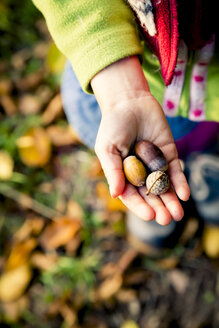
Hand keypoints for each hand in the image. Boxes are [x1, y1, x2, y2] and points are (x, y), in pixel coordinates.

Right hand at [91, 56, 189, 224]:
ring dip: (171, 200)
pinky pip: (175, 171)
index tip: (150, 215)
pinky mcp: (169, 154)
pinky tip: (184, 195)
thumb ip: (113, 171)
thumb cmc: (113, 125)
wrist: (129, 101)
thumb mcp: (107, 149)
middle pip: (150, 194)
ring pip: (164, 186)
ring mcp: (155, 164)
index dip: (140, 206)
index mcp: (123, 174)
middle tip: (166, 220)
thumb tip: (116, 195)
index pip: (132, 195)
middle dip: (158, 207)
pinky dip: (180, 182)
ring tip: (177, 214)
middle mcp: (140, 173)